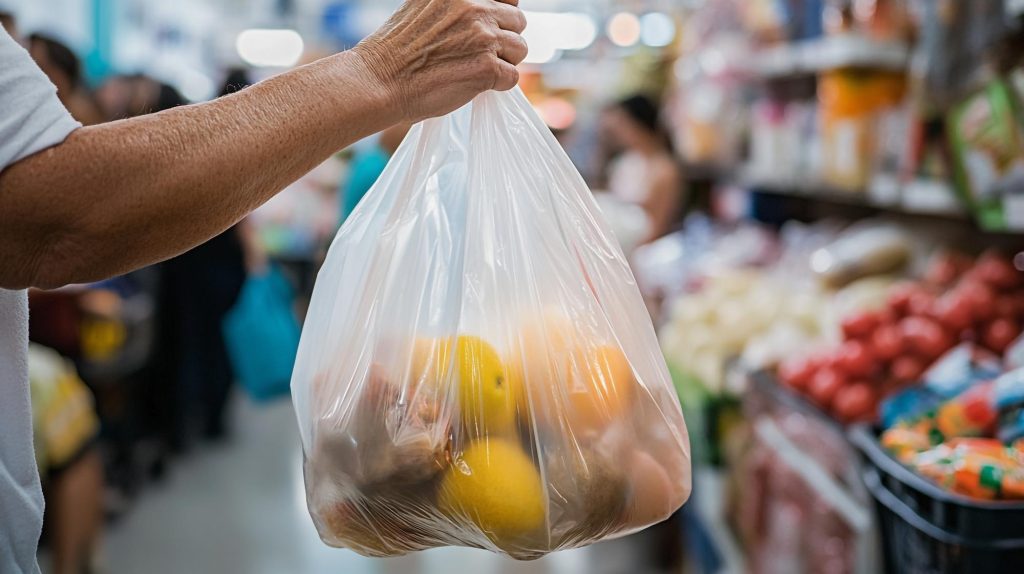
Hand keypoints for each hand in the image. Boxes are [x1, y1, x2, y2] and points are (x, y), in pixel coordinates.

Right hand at [354, 0, 527, 122]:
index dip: (502, 14)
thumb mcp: (424, 6)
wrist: (379, 80)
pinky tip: (474, 84)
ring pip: (519, 50)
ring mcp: (483, 37)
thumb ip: (457, 6)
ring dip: (503, 63)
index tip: (492, 27)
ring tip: (474, 70)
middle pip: (517, 22)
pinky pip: (513, 77)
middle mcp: (474, 7)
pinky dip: (498, 84)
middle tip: (480, 54)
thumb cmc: (397, 50)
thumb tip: (489, 10)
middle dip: (503, 40)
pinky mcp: (487, 67)